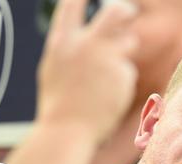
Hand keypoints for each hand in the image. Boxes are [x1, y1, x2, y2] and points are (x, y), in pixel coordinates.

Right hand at [36, 0, 138, 145]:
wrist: (67, 132)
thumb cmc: (58, 105)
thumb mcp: (53, 69)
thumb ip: (70, 48)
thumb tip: (88, 33)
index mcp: (62, 42)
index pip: (73, 4)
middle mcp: (85, 44)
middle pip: (116, 12)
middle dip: (124, 11)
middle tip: (128, 14)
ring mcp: (106, 58)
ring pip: (128, 42)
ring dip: (122, 53)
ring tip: (105, 79)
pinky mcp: (123, 74)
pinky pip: (127, 72)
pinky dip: (120, 83)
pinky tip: (107, 98)